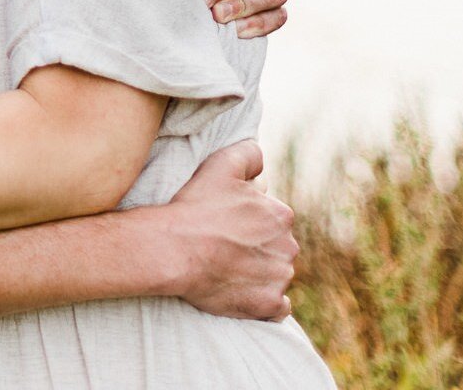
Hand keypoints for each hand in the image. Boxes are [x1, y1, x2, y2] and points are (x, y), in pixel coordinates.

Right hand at [158, 140, 296, 319]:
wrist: (175, 250)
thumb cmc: (196, 207)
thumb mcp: (221, 165)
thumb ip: (249, 154)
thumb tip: (261, 159)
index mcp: (281, 215)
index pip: (274, 221)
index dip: (250, 224)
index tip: (229, 228)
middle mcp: (288, 246)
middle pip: (278, 249)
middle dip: (259, 250)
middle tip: (227, 251)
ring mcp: (279, 278)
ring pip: (277, 276)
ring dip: (260, 275)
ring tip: (229, 272)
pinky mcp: (268, 305)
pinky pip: (278, 308)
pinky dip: (266, 303)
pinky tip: (243, 294)